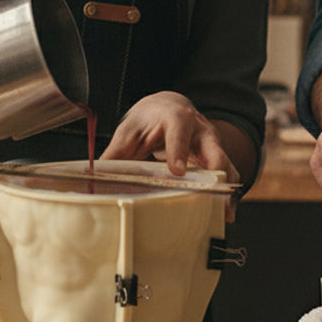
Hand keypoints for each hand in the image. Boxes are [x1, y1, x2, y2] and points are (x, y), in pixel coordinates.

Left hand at [101, 91, 240, 219]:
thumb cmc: (149, 119)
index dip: (179, 151)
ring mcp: (213, 146)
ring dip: (228, 192)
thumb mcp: (129, 130)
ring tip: (224, 215)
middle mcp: (201, 130)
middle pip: (216, 151)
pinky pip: (228, 178)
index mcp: (176, 117)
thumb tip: (93, 177)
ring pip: (228, 168)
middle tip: (214, 197)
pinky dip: (227, 196)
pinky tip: (224, 215)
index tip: (176, 171)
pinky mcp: (217, 159)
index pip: (180, 132)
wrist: (170, 106)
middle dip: (217, 175)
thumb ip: (115, 154)